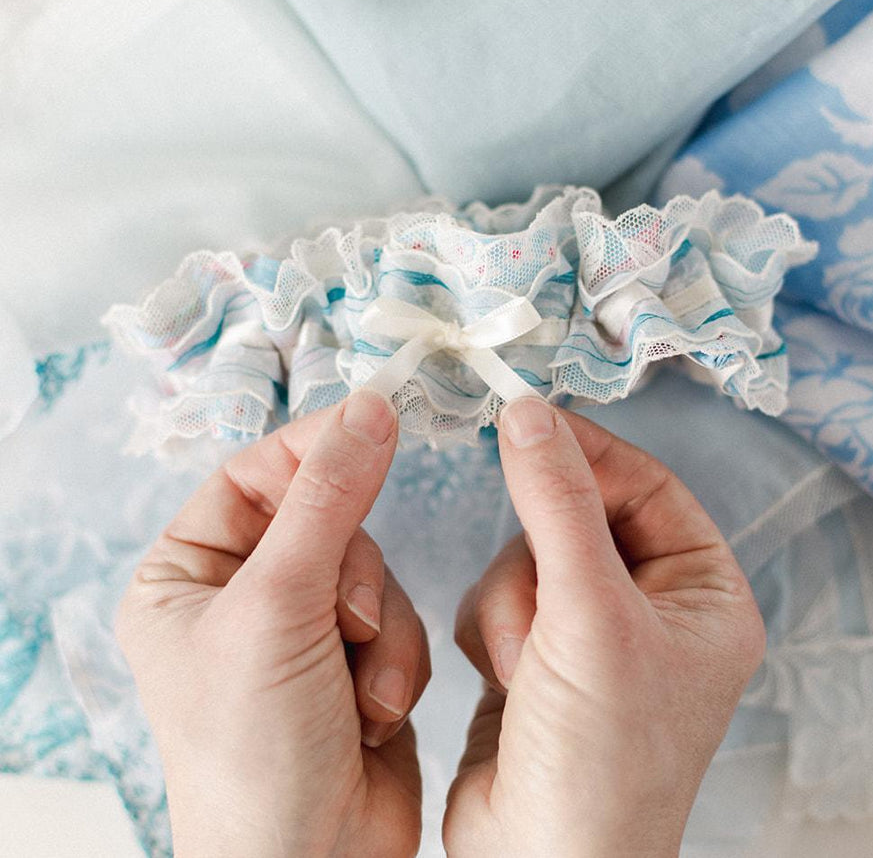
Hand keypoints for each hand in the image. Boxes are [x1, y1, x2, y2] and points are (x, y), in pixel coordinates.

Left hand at [116, 390, 430, 857]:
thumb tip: (368, 408)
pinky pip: (398, 618)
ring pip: (374, 572)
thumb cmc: (253, 750)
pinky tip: (372, 715)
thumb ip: (328, 499)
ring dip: (380, 630)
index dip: (315, 447)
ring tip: (360, 692)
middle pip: (328, 520)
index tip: (376, 418)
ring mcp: (302, 629)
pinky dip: (398, 661)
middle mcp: (242, 595)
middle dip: (353, 575)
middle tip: (346, 622)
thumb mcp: (278, 608)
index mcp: (188, 574)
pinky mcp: (356, 661)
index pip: (255, 473)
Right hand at [446, 399, 765, 856]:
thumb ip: (557, 503)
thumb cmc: (599, 760)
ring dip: (512, 604)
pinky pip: (499, 594)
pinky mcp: (538, 651)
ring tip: (525, 665)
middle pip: (578, 517)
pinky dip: (489, 626)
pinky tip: (502, 677)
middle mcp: (651, 607)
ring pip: (527, 556)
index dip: (587, 451)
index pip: (646, 484)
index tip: (525, 421)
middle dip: (541, 558)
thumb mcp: (590, 615)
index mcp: (701, 592)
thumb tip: (528, 414)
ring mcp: (591, 630)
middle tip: (538, 601)